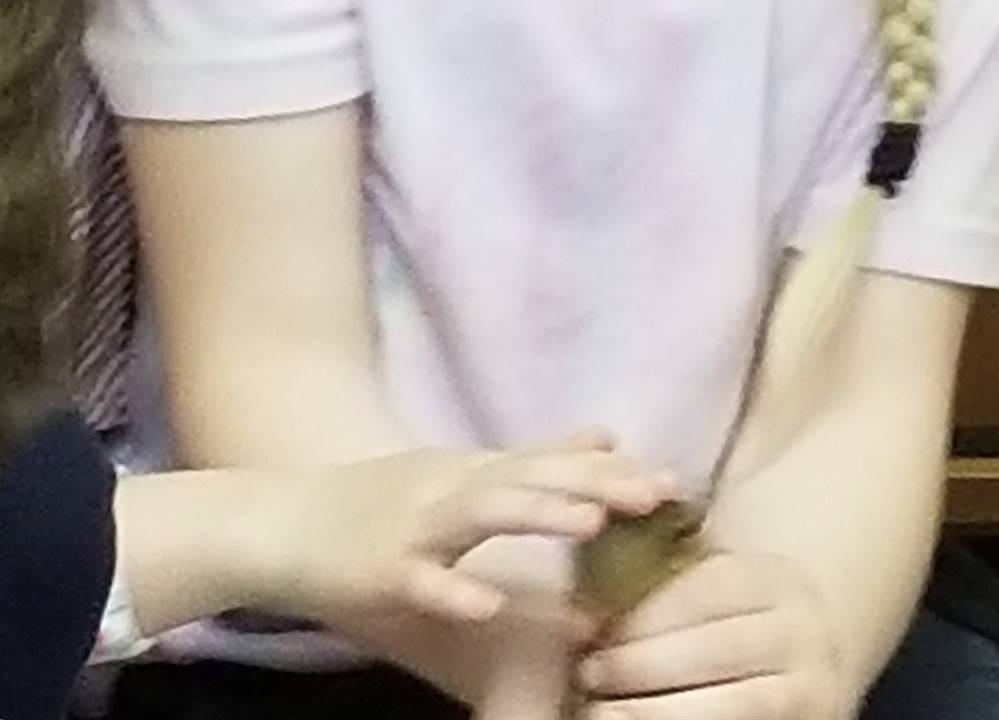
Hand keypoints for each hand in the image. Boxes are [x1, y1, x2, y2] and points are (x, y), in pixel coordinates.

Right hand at [265, 429, 675, 627]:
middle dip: (596, 487)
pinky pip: (420, 583)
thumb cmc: (378, 504)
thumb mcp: (462, 473)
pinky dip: (451, 592)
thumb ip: (535, 459)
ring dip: (536, 516)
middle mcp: (454, 488)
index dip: (615, 472)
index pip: (556, 465)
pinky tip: (485, 606)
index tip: (676, 481)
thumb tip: (608, 435)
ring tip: (591, 526)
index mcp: (478, 471)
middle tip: (659, 494)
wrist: (279, 520)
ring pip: (482, 516)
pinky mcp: (380, 570)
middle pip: (533, 479)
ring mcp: (416, 527)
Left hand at [577, 547, 850, 719]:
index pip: (712, 587)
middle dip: (647, 664)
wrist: (801, 657)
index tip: (591, 626)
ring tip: (604, 711)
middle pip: (721, 647)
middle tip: (589, 672)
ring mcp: (809, 687)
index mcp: (777, 580)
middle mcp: (803, 632)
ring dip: (662, 709)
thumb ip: (666, 578)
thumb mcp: (713, 582)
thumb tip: (585, 606)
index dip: (650, 611)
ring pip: (739, 703)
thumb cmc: (728, 615)